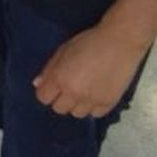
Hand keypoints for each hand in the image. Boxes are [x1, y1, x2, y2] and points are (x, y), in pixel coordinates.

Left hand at [33, 23, 150, 117]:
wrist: (119, 43)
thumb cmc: (88, 42)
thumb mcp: (63, 50)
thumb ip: (49, 69)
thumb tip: (38, 84)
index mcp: (60, 79)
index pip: (43, 98)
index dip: (47, 92)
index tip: (53, 86)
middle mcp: (74, 93)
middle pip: (59, 109)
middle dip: (61, 99)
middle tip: (69, 86)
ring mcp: (92, 101)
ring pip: (77, 114)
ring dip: (77, 104)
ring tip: (84, 90)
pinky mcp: (108, 104)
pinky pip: (95, 114)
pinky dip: (93, 107)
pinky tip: (96, 94)